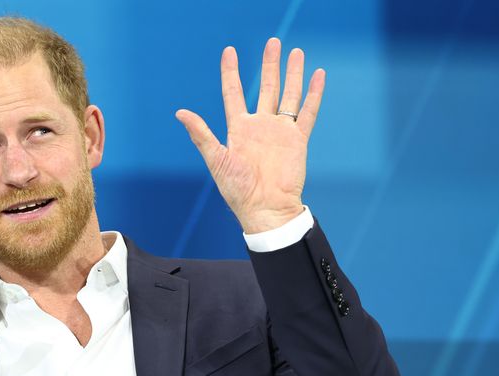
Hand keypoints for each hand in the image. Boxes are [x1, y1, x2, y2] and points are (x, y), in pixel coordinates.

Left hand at [175, 38, 324, 233]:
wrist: (265, 209)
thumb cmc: (237, 190)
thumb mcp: (216, 159)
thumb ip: (201, 134)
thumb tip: (180, 112)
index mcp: (238, 129)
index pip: (234, 93)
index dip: (231, 72)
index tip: (230, 51)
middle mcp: (260, 126)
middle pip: (266, 87)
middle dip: (269, 65)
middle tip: (273, 42)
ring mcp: (279, 132)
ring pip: (288, 95)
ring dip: (292, 74)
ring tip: (296, 52)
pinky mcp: (297, 140)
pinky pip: (306, 113)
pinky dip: (313, 94)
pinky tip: (317, 75)